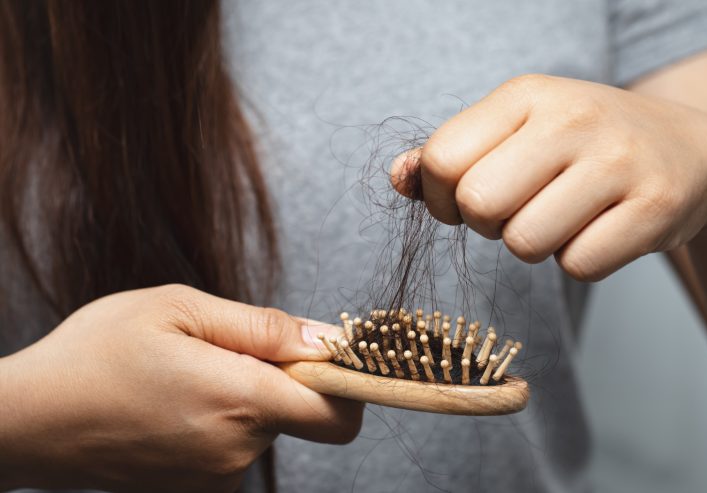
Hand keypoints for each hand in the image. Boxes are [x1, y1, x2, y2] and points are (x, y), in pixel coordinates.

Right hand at [0, 285, 361, 491]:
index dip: (346, 380)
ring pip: (264, 426)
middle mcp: (236, 450)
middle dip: (279, 377)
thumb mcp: (180, 309)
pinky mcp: (197, 489)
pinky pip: (235, 445)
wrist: (28, 419)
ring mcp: (215, 477)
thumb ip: (263, 327)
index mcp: (239, 400)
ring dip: (243, 396)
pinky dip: (221, 420)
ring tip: (185, 375)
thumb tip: (326, 339)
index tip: (325, 354)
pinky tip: (175, 402)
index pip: (339, 412)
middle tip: (222, 350)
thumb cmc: (97, 353)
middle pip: (300, 412)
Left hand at [392, 75, 706, 280]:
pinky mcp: (655, 206)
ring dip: (533, 245)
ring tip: (561, 216)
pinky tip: (598, 229)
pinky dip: (580, 259)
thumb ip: (449, 154)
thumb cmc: (580, 145)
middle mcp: (572, 119)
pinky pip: (578, 266)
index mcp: (525, 95)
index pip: (442, 159)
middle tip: (517, 210)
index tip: (465, 201)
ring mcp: (618, 161)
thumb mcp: (514, 130)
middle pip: (478, 204)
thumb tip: (398, 178)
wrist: (685, 150)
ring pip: (525, 244)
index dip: (441, 197)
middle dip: (487, 224)